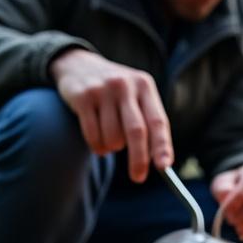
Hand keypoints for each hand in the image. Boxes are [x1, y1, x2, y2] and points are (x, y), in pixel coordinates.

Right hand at [50, 48, 172, 182]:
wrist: (78, 64)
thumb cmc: (116, 93)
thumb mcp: (135, 96)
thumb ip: (148, 123)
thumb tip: (162, 164)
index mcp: (144, 86)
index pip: (158, 121)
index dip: (162, 146)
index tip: (165, 167)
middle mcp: (125, 85)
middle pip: (136, 131)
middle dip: (138, 159)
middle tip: (138, 177)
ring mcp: (103, 90)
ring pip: (112, 137)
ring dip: (112, 148)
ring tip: (110, 140)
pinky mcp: (83, 97)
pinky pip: (93, 136)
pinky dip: (97, 147)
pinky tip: (98, 141)